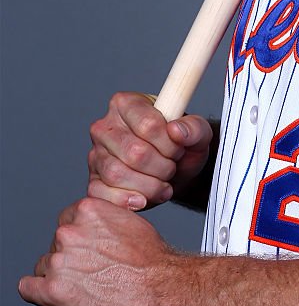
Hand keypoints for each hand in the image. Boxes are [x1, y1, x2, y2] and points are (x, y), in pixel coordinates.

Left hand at [18, 197, 178, 305]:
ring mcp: (59, 261)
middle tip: (94, 275)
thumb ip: (106, 220)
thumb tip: (98, 227)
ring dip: (60, 279)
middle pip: (55, 246)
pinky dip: (40, 294)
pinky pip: (28, 288)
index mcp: (87, 210)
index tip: (91, 253)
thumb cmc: (154, 262)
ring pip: (44, 268)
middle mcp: (68, 231)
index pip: (67, 223)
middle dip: (70, 260)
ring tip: (87, 291)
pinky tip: (61, 299)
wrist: (163, 292)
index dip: (80, 242)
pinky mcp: (53, 291)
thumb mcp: (132, 222)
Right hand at [88, 92, 212, 209]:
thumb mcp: (198, 133)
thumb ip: (193, 127)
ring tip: (162, 183)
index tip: (178, 148)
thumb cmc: (181, 145)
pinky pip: (104, 195)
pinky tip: (144, 199)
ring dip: (149, 186)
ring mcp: (96, 154)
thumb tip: (177, 130)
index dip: (169, 144)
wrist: (175, 172)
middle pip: (134, 152)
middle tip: (171, 167)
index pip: (148, 125)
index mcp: (126, 103)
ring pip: (118, 175)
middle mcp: (105, 126)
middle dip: (162, 166)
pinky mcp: (93, 181)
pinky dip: (128, 201)